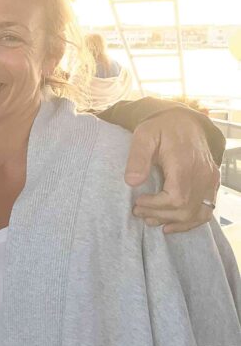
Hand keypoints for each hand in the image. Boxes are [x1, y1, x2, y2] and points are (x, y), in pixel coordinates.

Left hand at [125, 109, 219, 232]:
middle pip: (185, 209)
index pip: (175, 198)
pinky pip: (207, 210)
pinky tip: (172, 224)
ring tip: (150, 220)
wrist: (185, 121)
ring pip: (198, 213)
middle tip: (137, 211)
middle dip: (159, 215)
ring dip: (174, 222)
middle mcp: (203, 175)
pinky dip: (191, 221)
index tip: (137, 202)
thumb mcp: (144, 135)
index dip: (155, 206)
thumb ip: (137, 157)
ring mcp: (210, 180)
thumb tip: (132, 182)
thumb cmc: (162, 128)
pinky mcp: (212, 183)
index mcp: (185, 164)